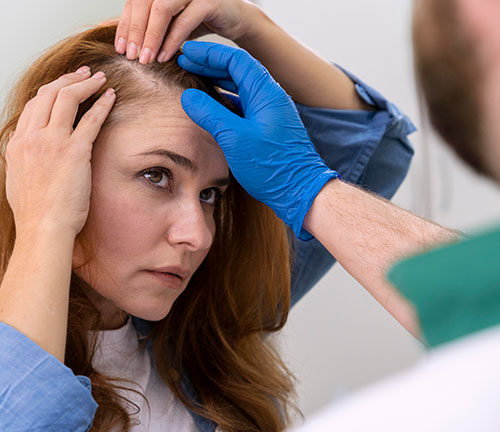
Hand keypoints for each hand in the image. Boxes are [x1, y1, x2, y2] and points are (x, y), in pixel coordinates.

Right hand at [5, 67, 115, 237]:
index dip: (51, 91)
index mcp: (18, 143)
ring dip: (86, 84)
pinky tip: (111, 97)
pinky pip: (90, 119)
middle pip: (48, 94)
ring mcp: (52, 142)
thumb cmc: (35, 211)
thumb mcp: (19, 179)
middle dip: (68, 79)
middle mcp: (32, 137)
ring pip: (67, 98)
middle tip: (84, 74)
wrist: (43, 227)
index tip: (65, 85)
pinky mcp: (75, 152)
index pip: (33, 105)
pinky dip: (102, 104)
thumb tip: (28, 153)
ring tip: (100, 79)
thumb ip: (23, 160)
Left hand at [115, 0, 255, 63]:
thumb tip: (124, 43)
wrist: (236, 19)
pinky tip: (164, 56)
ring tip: (145, 59)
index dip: (125, 25)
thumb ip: (151, 27)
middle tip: (131, 56)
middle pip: (144, 3)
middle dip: (136, 32)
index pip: (135, 2)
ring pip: (161, 9)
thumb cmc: (201, 20)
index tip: (121, 48)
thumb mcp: (171, 24)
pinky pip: (184, 21)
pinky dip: (172, 40)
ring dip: (151, 36)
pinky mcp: (208, 2)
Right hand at [178, 41, 340, 239]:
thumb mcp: (235, 138)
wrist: (299, 190)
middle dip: (210, 64)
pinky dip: (225, 99)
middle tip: (185, 62)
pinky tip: (212, 104)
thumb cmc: (272, 166)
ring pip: (240, 87)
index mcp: (266, 93)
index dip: (209, 53)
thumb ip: (210, 114)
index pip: (236, 59)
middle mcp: (270, 98)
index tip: (187, 51)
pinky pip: (243, 104)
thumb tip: (188, 96)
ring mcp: (270, 112)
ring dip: (217, 81)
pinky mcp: (267, 127)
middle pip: (237, 70)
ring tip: (194, 78)